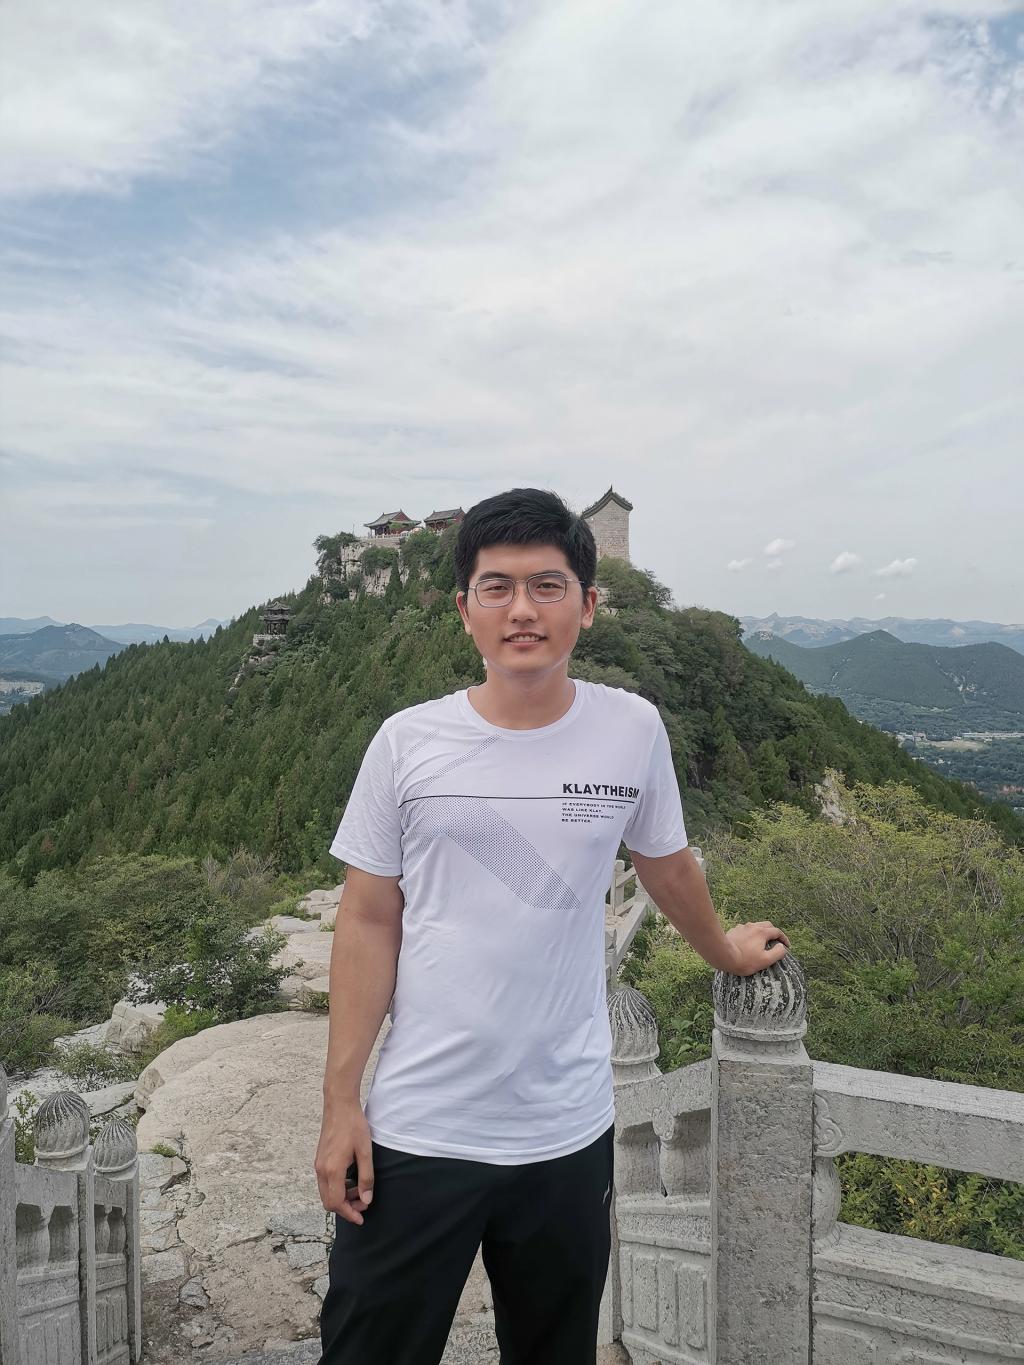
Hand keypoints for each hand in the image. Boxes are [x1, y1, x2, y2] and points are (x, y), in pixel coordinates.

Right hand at [315, 1098, 374, 1225]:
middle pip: (329, 1202)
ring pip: (326, 1193)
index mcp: (332, 1170)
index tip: (361, 1218)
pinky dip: (337, 1188)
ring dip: (341, 1198)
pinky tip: (351, 1180)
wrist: (339, 1105)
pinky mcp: (320, 1160)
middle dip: (345, 1208)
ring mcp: (318, 1165)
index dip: (349, 1214)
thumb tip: (366, 1199)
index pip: (336, 1203)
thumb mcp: (365, 1151)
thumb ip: (366, 1177)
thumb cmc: (353, 1125)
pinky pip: (325, 1183)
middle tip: (363, 1204)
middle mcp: (321, 1170)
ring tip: (359, 1191)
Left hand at [724, 922, 789, 975]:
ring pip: (756, 926)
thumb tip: (782, 947)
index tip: (787, 946)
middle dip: (773, 933)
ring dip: (762, 932)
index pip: (778, 932)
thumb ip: (778, 953)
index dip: (784, 939)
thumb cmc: (745, 960)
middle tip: (775, 942)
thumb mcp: (765, 960)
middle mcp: (753, 926)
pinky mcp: (734, 931)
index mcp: (762, 932)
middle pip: (767, 925)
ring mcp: (742, 927)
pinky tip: (748, 942)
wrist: (723, 955)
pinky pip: (745, 930)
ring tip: (762, 942)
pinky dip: (751, 934)